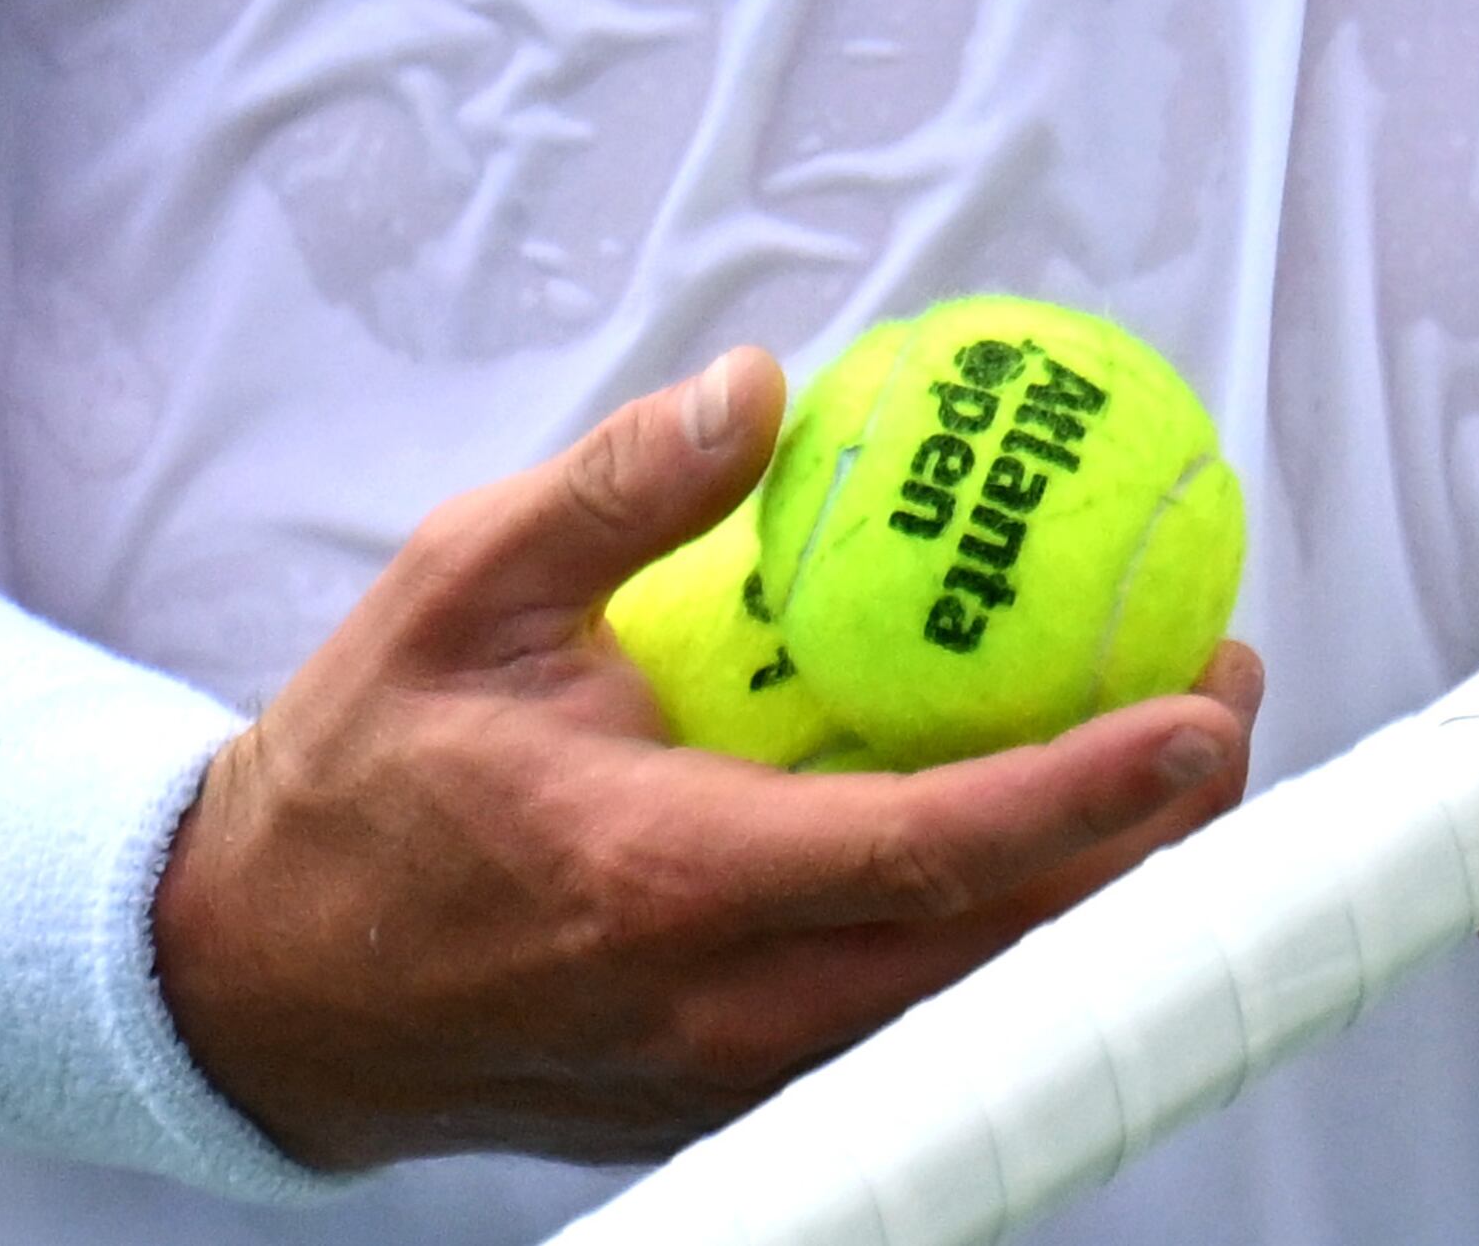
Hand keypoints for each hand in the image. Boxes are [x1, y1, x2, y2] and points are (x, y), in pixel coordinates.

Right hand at [150, 348, 1262, 1170]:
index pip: (932, 847)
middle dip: (1155, 840)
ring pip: (977, 1000)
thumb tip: (762, 385)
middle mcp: (722, 1004)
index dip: (1091, 789)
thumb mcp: (456, 588)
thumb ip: (619, 487)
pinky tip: (1042, 833)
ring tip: (1168, 755)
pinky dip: (1006, 931)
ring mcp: (736, 1072)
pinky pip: (913, 1019)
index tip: (1203, 707)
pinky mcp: (734, 1094)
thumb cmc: (358, 779)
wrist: (257, 983)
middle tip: (1221, 695)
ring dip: (1097, 889)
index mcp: (663, 876)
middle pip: (1006, 951)